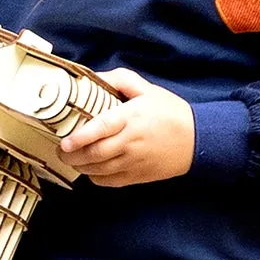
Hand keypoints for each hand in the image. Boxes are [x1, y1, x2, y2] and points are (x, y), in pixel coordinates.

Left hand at [60, 68, 195, 185]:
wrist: (197, 140)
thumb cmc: (170, 113)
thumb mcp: (146, 89)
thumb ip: (119, 80)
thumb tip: (95, 77)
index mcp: (130, 118)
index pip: (101, 129)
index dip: (80, 137)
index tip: (65, 141)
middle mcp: (130, 142)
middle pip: (94, 154)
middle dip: (72, 156)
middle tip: (62, 151)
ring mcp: (133, 162)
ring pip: (98, 170)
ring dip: (81, 166)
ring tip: (72, 158)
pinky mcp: (137, 176)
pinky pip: (109, 182)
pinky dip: (95, 177)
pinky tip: (92, 169)